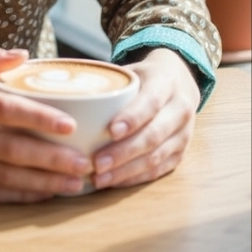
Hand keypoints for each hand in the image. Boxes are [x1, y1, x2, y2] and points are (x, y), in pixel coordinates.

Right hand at [0, 46, 93, 202]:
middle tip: (84, 163)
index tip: (70, 124)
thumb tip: (24, 55)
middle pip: (9, 149)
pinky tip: (42, 194)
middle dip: (51, 159)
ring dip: (42, 183)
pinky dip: (18, 196)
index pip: (3, 109)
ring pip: (3, 177)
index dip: (38, 118)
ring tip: (73, 185)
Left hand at [90, 47, 200, 189]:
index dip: (132, 118)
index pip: (151, 102)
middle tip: (96, 163)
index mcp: (166, 84)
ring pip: (156, 157)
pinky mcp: (180, 154)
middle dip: (124, 152)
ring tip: (100, 178)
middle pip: (153, 135)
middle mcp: (180, 110)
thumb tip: (68, 91)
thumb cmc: (145, 76)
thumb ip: (109, 81)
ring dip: (126, 170)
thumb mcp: (132, 70)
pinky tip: (114, 181)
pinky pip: (158, 171)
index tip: (110, 131)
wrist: (180, 81)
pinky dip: (135, 178)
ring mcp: (184, 135)